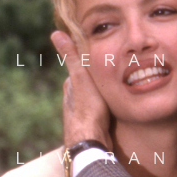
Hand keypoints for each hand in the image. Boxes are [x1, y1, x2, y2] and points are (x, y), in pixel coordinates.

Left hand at [51, 30, 111, 149]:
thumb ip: (71, 56)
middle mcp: (74, 100)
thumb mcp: (81, 78)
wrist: (92, 143)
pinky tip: (119, 106)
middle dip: (98, 77)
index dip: (89, 60)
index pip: (79, 68)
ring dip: (105, 92)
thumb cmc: (87, 109)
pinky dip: (110, 105)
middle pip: (87, 83)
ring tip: (121, 85)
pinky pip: (103, 111)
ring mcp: (83, 114)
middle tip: (116, 68)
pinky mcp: (94, 126)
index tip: (100, 52)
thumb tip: (55, 33)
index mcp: (70, 87)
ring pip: (95, 98)